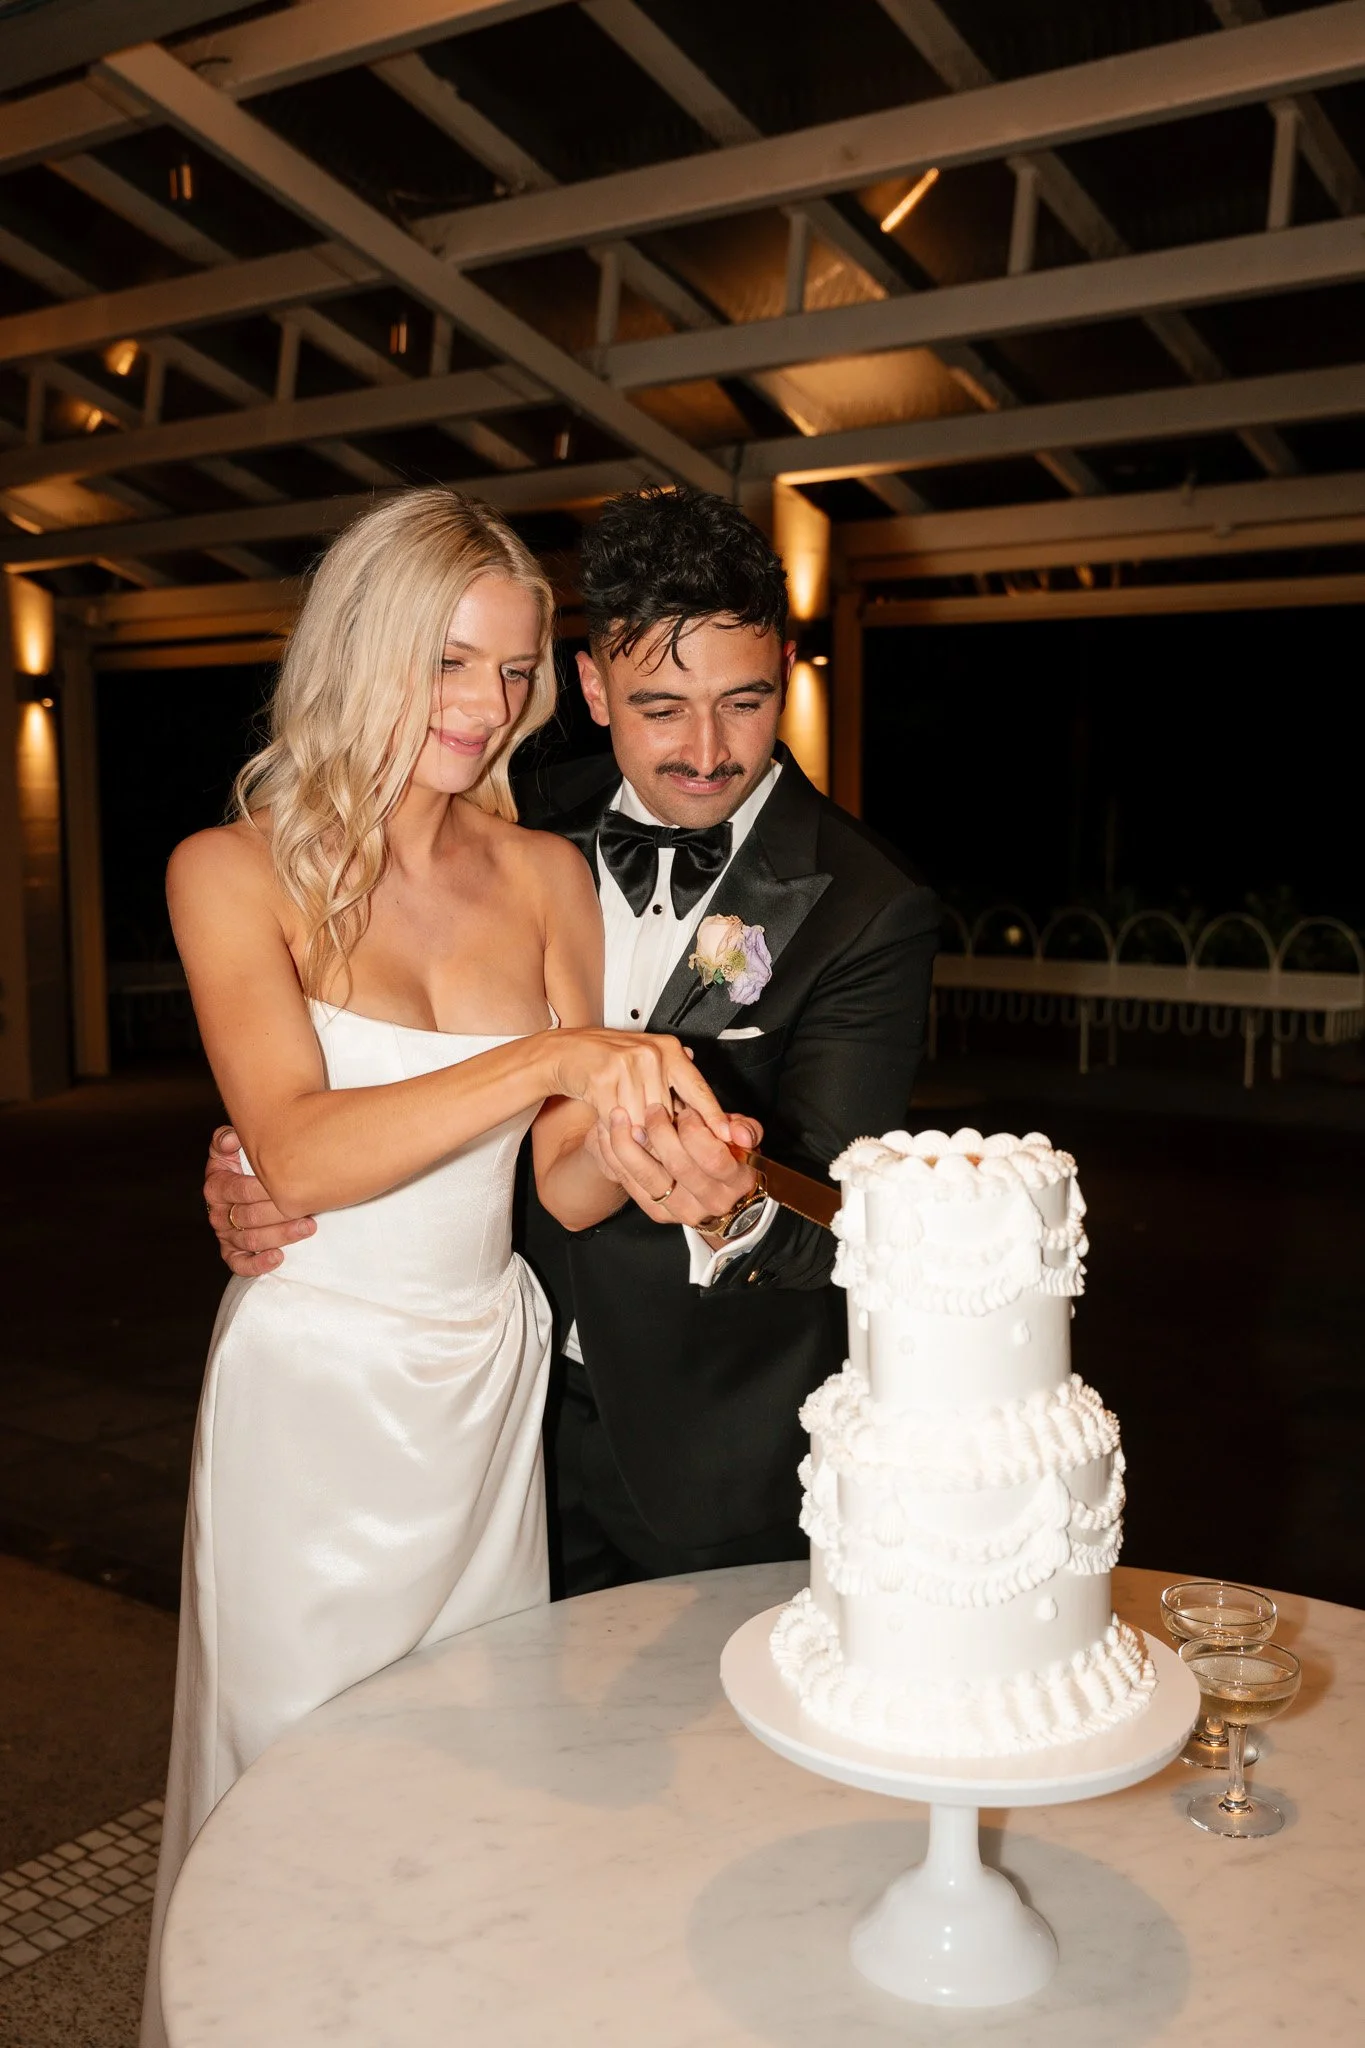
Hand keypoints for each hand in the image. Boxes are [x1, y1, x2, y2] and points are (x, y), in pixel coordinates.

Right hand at [204, 1124, 315, 1276]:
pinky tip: (278, 1258)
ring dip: (280, 1236)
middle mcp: (218, 1212)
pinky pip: (240, 1263)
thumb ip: (227, 1139)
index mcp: (216, 1186)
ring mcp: (225, 1234)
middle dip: (280, 1215)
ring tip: (307, 1227)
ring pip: (250, 1240)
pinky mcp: (232, 1252)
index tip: (289, 1186)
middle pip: (248, 1217)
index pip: (239, 1190)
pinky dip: (258, 1264)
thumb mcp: (232, 1146)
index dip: (264, 1190)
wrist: (242, 1183)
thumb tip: (232, 1139)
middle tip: (309, 1210)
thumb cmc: (242, 1162)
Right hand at [549, 1028, 731, 1140]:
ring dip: (633, 1129)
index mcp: (668, 1050)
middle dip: (660, 1132)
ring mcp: (627, 1064)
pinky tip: (606, 1113)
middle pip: (668, 1113)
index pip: (698, 1088)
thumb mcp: (646, 1062)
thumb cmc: (607, 1060)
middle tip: (649, 1133)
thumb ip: (674, 1079)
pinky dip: (613, 1124)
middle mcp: (652, 1054)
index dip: (715, 1117)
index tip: (731, 1137)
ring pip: (642, 1119)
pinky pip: (618, 1118)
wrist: (565, 1052)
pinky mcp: (603, 1078)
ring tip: (621, 1117)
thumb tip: (700, 1105)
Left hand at [601, 1103, 763, 1232]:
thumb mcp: (746, 1140)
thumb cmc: (732, 1158)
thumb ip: (746, 1129)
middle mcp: (710, 1201)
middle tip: (651, 1107)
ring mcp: (682, 1211)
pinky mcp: (658, 1213)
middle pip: (678, 1165)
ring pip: (648, 1177)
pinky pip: (630, 1185)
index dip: (695, 1129)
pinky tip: (606, 1134)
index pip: (712, 1157)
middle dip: (660, 1131)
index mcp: (736, 1181)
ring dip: (627, 1143)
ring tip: (617, 1115)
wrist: (721, 1200)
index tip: (686, 1109)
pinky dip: (614, 1157)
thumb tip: (737, 1131)